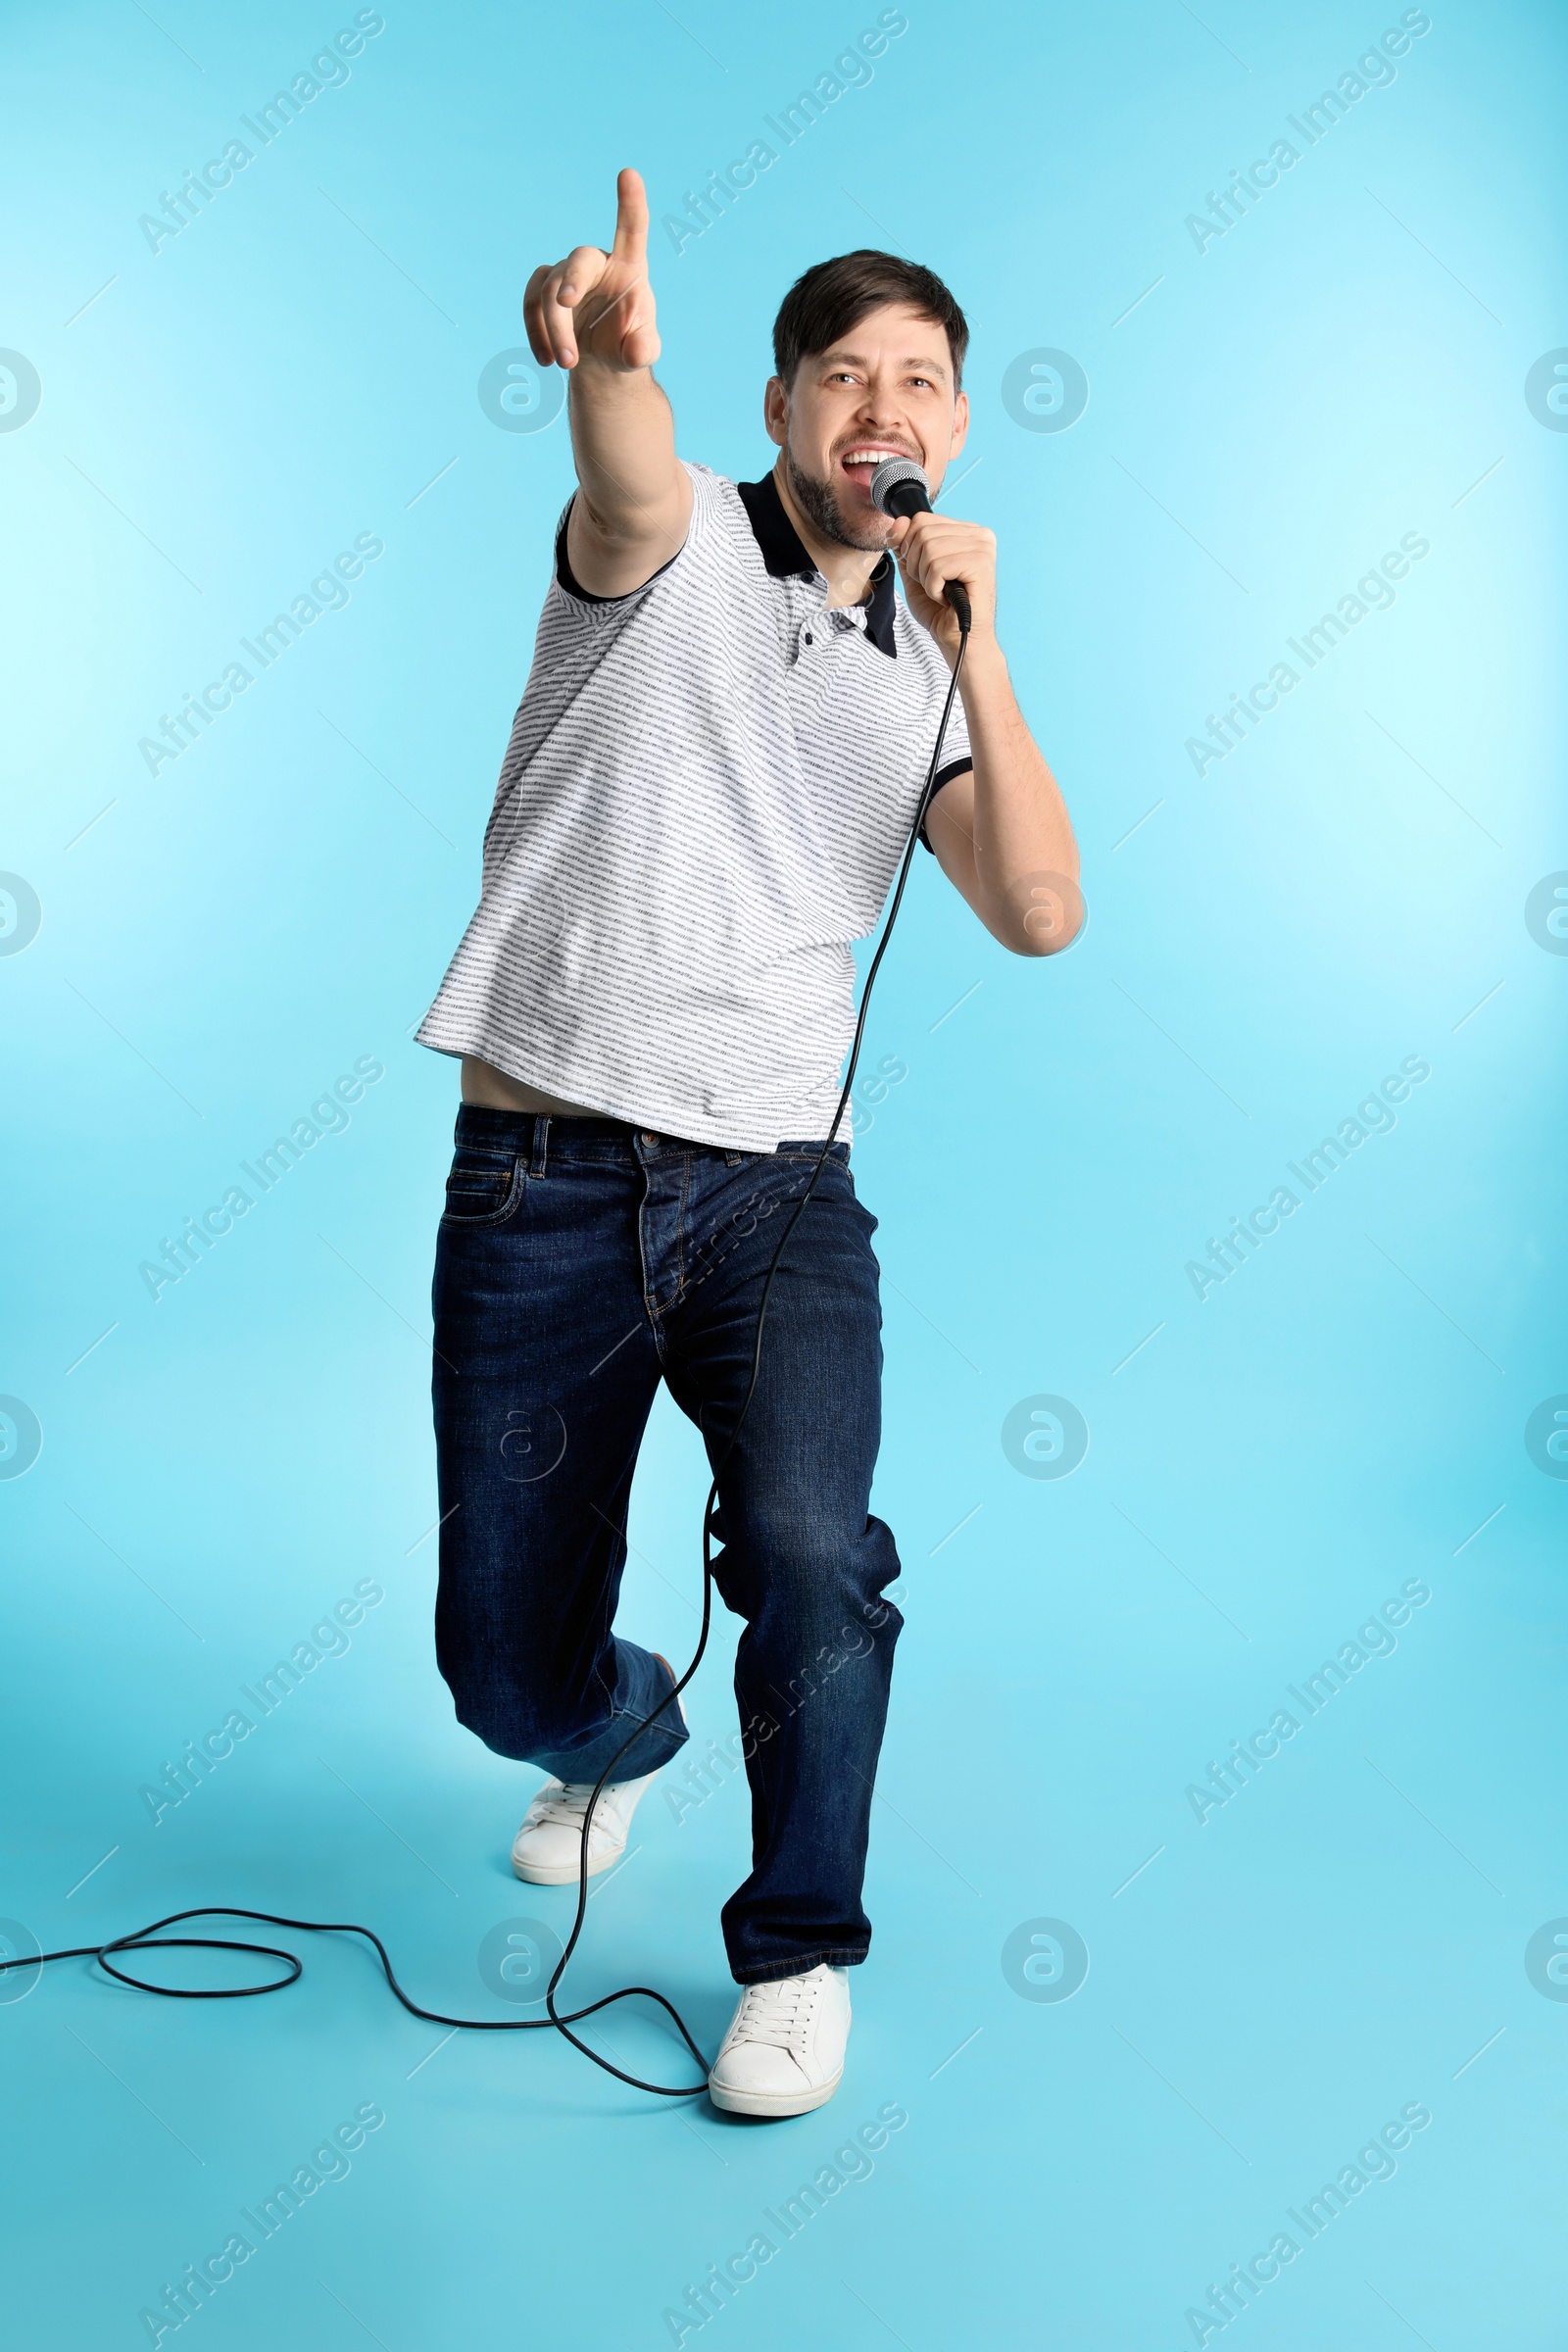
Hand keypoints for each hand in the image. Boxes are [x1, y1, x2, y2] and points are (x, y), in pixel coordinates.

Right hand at [523, 167, 658, 372]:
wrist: (602, 358)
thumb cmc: (628, 345)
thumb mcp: (641, 352)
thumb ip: (643, 350)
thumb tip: (636, 350)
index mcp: (629, 268)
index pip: (631, 231)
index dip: (630, 204)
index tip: (628, 173)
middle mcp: (597, 263)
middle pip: (578, 263)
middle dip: (570, 290)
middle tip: (572, 333)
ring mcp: (567, 273)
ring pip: (550, 291)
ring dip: (554, 330)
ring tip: (567, 364)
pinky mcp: (543, 288)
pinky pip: (531, 302)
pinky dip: (536, 332)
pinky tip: (546, 359)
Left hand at [889, 511, 996, 657]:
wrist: (959, 641)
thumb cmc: (941, 611)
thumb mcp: (914, 572)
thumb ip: (905, 546)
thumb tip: (896, 523)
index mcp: (965, 531)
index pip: (921, 519)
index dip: (909, 548)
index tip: (923, 573)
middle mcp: (978, 534)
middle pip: (922, 531)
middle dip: (917, 565)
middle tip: (935, 586)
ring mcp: (982, 547)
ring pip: (929, 549)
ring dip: (926, 579)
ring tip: (942, 592)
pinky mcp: (981, 564)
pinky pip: (938, 567)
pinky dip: (934, 588)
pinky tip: (948, 598)